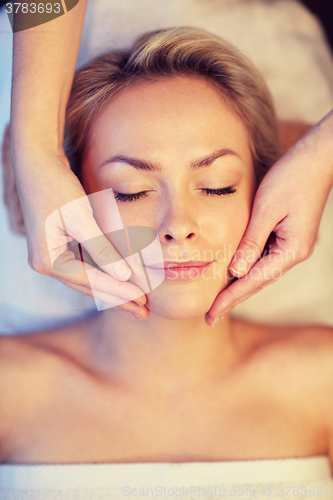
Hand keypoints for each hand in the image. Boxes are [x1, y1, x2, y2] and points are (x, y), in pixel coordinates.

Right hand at [2, 126, 147, 319]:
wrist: (36, 162)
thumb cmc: (56, 186)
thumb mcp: (81, 218)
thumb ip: (102, 249)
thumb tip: (124, 276)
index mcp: (48, 261)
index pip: (91, 282)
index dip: (119, 292)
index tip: (142, 302)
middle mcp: (46, 263)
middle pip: (89, 286)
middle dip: (117, 298)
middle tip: (143, 313)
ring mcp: (51, 255)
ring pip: (87, 279)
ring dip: (112, 289)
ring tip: (136, 302)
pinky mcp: (58, 246)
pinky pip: (85, 266)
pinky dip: (103, 273)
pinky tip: (119, 280)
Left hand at [205, 119, 332, 325]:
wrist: (316, 159)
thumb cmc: (291, 179)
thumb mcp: (266, 210)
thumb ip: (250, 242)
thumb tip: (235, 272)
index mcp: (290, 250)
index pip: (253, 281)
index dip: (229, 298)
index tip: (211, 315)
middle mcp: (293, 253)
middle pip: (257, 282)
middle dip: (232, 298)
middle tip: (210, 317)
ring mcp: (292, 246)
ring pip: (260, 271)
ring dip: (239, 286)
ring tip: (217, 302)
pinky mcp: (287, 236)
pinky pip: (264, 258)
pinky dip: (247, 268)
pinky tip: (233, 274)